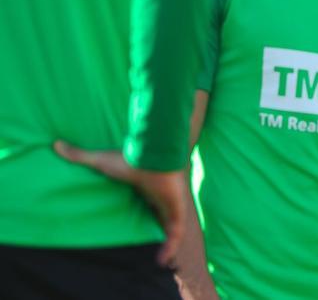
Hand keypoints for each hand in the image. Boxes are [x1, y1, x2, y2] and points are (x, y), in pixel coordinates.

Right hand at [53, 141, 187, 266]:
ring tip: (157, 259)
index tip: (134, 224)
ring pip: (170, 227)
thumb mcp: (100, 161)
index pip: (147, 202)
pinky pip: (176, 232)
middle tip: (147, 244)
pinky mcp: (176, 211)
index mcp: (145, 187)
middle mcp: (159, 197)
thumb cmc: (129, 160)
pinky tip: (162, 259)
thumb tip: (55, 144)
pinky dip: (171, 246)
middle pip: (160, 216)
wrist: (154, 157)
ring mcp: (169, 204)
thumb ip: (79, 156)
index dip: (145, 210)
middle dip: (157, 227)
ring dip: (167, 242)